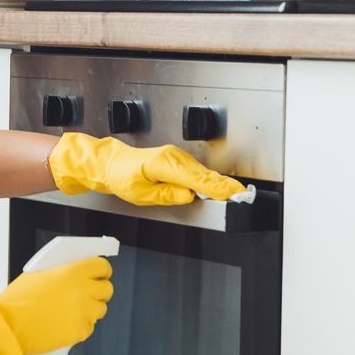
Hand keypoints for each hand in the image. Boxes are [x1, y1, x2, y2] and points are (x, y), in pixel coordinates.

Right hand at [0, 257, 114, 354]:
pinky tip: (64, 324)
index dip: (101, 271)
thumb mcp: (38, 274)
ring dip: (90, 309)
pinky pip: (89, 326)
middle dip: (99, 291)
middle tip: (87, 294)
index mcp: (73, 271)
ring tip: (72, 311)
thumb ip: (61, 271)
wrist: (9, 326)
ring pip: (100, 309)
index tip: (99, 274)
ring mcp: (84, 312)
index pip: (102, 266)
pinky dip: (80, 325)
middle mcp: (83, 290)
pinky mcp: (81, 331)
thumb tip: (75, 271)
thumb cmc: (18, 300)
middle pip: (107, 289)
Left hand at [46, 133, 244, 205]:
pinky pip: (199, 173)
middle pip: (205, 175)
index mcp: (164, 163)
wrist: (112, 164)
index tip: (232, 194)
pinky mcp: (180, 162)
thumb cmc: (122, 176)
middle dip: (224, 186)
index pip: (196, 178)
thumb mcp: (141, 193)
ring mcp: (178, 158)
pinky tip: (221, 189)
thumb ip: (167, 194)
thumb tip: (188, 196)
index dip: (216, 188)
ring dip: (220, 184)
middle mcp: (174, 157)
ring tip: (236, 195)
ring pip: (204, 173)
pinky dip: (211, 181)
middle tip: (242, 197)